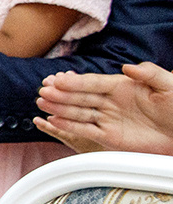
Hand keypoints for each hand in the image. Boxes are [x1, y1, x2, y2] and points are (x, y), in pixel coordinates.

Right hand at [35, 63, 172, 154]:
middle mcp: (111, 101)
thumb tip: (128, 67)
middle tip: (44, 92)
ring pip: (79, 112)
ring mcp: (108, 119)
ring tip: (43, 103)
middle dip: (61, 94)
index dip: (75, 82)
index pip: (93, 82)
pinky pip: (85, 130)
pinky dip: (69, 126)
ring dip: (60, 108)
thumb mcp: (169, 85)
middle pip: (81, 96)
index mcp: (122, 86)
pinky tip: (55, 120)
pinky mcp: (109, 136)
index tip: (58, 80)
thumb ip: (149, 72)